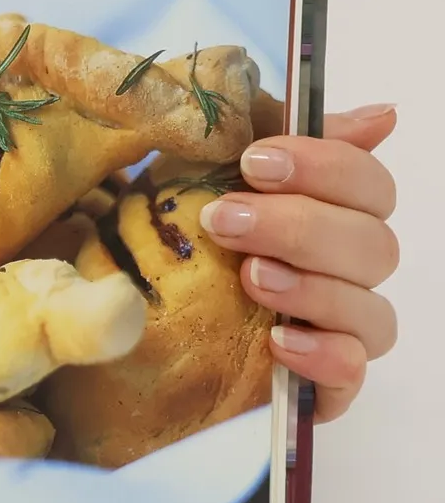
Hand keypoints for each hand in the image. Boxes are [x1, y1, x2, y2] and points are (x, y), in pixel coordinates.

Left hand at [196, 103, 397, 422]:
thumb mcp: (202, 173)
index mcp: (330, 215)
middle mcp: (344, 273)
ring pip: (372, 310)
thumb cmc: (172, 240)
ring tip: (249, 277)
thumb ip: (274, 135)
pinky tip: (280, 340)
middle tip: (225, 221)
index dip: (327, 166)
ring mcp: (336, 331)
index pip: (370, 185)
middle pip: (374, 245)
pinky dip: (325, 355)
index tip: (255, 162)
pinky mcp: (320, 387)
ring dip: (310, 287)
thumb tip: (381, 115)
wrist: (121, 321)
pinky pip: (351, 374)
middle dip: (300, 226)